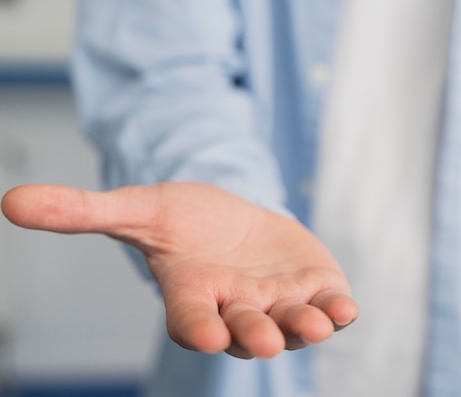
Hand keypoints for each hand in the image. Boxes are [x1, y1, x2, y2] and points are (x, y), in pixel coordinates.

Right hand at [1, 182, 357, 358]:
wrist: (232, 221)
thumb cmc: (184, 221)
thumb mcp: (140, 208)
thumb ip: (85, 212)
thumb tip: (10, 201)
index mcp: (194, 296)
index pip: (191, 319)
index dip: (197, 327)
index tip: (203, 336)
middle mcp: (236, 309)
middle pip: (244, 330)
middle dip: (255, 335)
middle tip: (262, 340)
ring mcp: (277, 302)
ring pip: (291, 324)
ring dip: (304, 326)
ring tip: (317, 323)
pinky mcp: (311, 289)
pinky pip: (326, 305)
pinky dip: (337, 309)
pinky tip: (346, 308)